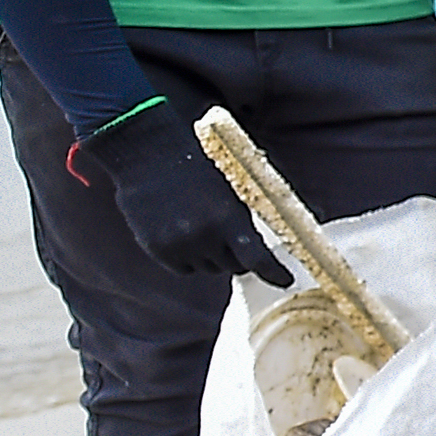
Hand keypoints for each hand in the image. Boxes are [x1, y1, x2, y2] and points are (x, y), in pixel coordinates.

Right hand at [80, 104, 292, 286]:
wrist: (150, 155)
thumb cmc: (197, 169)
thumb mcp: (229, 190)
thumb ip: (241, 223)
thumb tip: (257, 254)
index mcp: (229, 217)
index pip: (257, 258)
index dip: (274, 273)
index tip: (285, 280)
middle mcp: (205, 236)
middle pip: (234, 266)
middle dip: (237, 256)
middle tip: (230, 237)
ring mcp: (179, 245)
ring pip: (208, 268)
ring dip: (211, 256)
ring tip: (199, 225)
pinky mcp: (157, 249)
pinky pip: (184, 269)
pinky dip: (188, 258)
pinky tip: (182, 233)